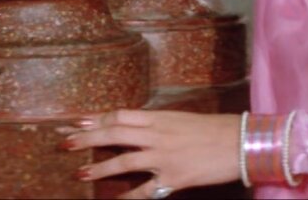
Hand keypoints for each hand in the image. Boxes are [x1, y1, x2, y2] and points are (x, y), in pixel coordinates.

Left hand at [59, 110, 240, 198]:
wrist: (241, 143)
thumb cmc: (215, 129)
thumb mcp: (182, 119)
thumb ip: (157, 123)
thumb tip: (135, 126)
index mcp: (160, 117)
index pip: (120, 115)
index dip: (96, 118)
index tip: (77, 121)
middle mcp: (158, 135)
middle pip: (115, 133)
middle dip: (87, 138)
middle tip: (66, 142)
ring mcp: (165, 157)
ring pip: (124, 161)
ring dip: (100, 167)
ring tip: (80, 173)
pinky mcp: (174, 178)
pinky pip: (146, 190)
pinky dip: (129, 197)